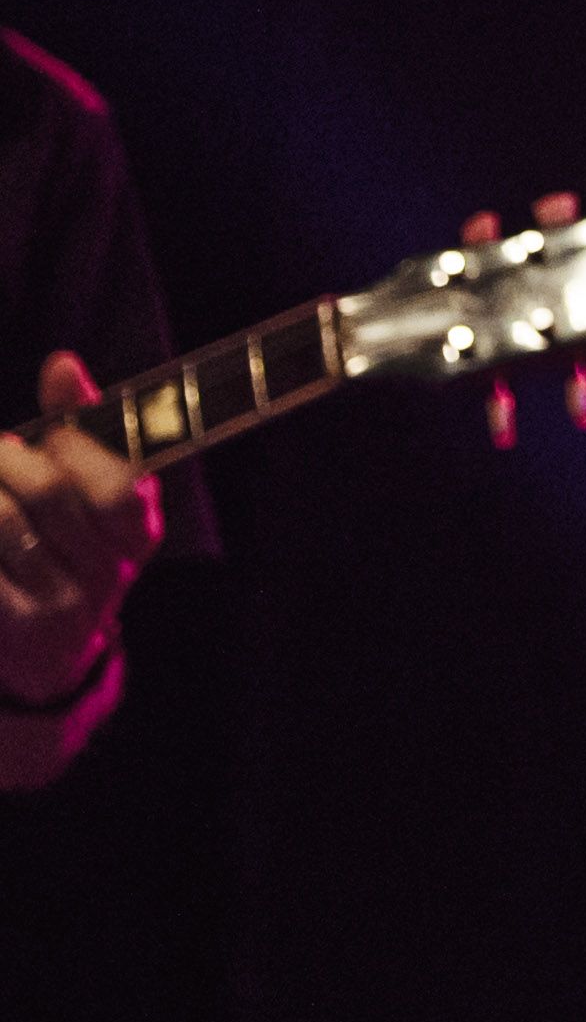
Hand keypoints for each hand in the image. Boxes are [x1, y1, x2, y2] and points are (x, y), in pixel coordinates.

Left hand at [0, 352, 157, 709]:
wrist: (44, 658)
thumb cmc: (60, 551)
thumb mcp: (86, 497)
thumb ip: (81, 431)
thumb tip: (62, 364)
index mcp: (135, 540)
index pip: (117, 485)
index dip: (78, 447)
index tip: (54, 435)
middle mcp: (105, 579)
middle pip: (49, 493)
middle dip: (6, 459)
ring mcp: (56, 611)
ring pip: (2, 522)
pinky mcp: (11, 630)